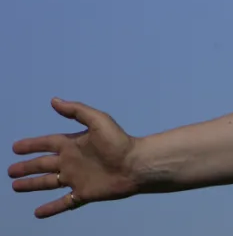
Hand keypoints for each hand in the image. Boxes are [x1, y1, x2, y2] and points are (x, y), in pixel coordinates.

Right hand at [9, 98, 139, 218]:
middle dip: (27, 167)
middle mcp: (72, 162)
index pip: (47, 143)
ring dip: (32, 185)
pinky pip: (64, 203)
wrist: (137, 165)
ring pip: (49, 183)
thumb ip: (76, 111)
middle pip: (43, 164)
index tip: (15, 147)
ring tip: (15, 187)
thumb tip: (54, 100)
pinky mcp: (84, 193)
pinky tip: (38, 213)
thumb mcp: (98, 120)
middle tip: (10, 171)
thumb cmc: (120, 142)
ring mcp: (77, 178)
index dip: (32, 145)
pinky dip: (51, 208)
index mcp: (74, 144)